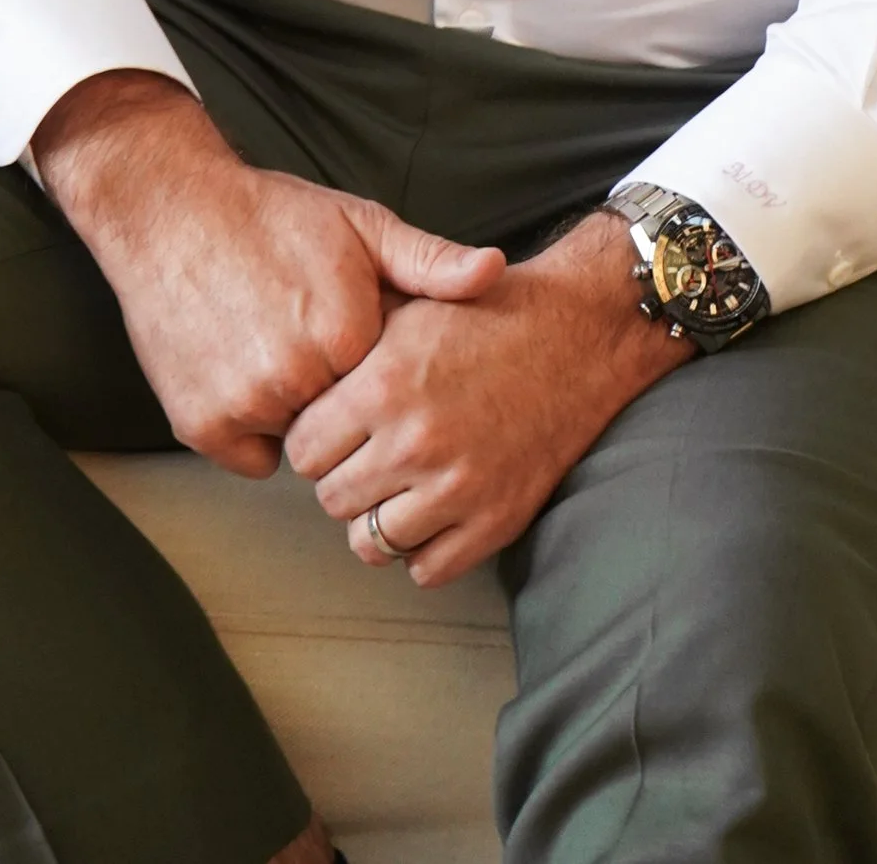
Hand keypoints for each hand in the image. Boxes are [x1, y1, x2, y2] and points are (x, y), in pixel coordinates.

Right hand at [31, 70, 504, 476]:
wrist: (166, 210)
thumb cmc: (269, 215)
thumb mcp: (358, 223)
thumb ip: (429, 261)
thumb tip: (496, 272)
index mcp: (345, 335)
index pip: (391, 387)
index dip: (378, 359)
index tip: (355, 325)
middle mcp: (295, 380)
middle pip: (346, 418)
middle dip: (337, 387)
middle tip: (306, 333)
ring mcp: (243, 407)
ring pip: (298, 439)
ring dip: (295, 408)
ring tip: (272, 343)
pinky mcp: (201, 426)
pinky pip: (251, 453)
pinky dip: (250, 426)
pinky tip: (240, 366)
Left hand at [285, 212, 692, 585]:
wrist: (576, 335)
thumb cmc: (489, 316)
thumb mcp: (409, 307)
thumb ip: (350, 352)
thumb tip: (299, 386)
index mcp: (383, 385)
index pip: (301, 450)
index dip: (314, 439)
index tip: (332, 431)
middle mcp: (414, 442)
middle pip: (331, 500)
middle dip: (342, 477)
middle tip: (366, 455)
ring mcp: (456, 489)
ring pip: (370, 543)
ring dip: (377, 517)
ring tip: (396, 485)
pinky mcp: (495, 521)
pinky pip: (426, 568)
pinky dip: (423, 546)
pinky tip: (432, 507)